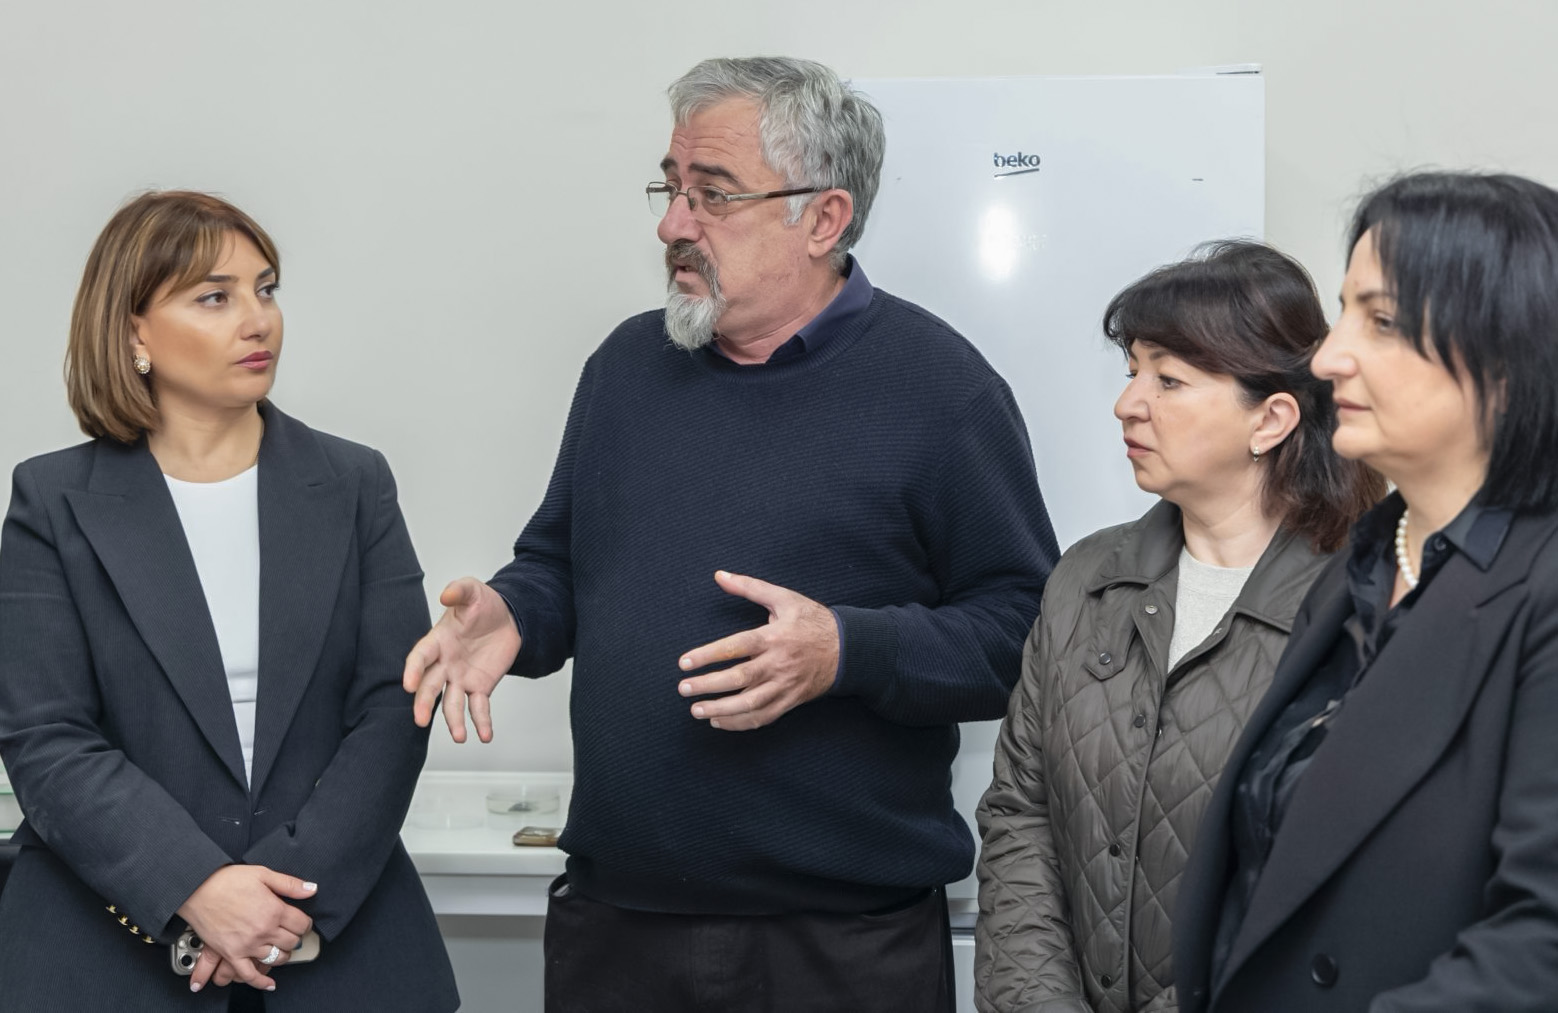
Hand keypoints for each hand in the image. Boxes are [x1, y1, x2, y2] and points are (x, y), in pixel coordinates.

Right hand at [175, 865, 313, 984]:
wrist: (197, 889)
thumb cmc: (227, 880)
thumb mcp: (263, 874)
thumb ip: (290, 884)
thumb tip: (312, 890)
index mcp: (274, 910)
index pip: (302, 924)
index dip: (304, 923)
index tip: (301, 922)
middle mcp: (263, 930)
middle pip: (292, 942)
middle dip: (295, 937)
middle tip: (291, 933)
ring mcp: (247, 944)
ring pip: (276, 958)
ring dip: (283, 954)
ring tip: (281, 948)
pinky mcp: (231, 954)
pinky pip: (249, 974)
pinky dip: (261, 982)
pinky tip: (270, 984)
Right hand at [402, 577, 521, 742]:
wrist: (508, 617)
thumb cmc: (483, 605)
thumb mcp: (473, 591)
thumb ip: (460, 591)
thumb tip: (446, 594)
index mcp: (437, 641)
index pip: (420, 657)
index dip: (413, 671)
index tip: (409, 685)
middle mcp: (445, 664)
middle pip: (430, 687)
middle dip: (424, 703)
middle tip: (420, 720)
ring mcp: (461, 678)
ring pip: (452, 703)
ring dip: (454, 721)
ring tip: (459, 737)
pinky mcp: (480, 687)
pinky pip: (479, 708)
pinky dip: (482, 722)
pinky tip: (485, 736)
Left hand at [676, 570, 839, 730]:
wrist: (849, 649)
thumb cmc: (812, 621)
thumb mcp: (784, 598)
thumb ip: (749, 587)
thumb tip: (719, 575)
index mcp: (774, 637)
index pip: (736, 647)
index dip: (708, 655)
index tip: (684, 663)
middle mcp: (779, 663)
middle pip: (740, 678)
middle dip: (708, 685)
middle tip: (683, 689)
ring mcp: (786, 686)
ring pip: (750, 704)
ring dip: (721, 710)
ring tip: (696, 710)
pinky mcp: (791, 702)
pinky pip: (763, 717)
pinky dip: (740, 723)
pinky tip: (719, 721)